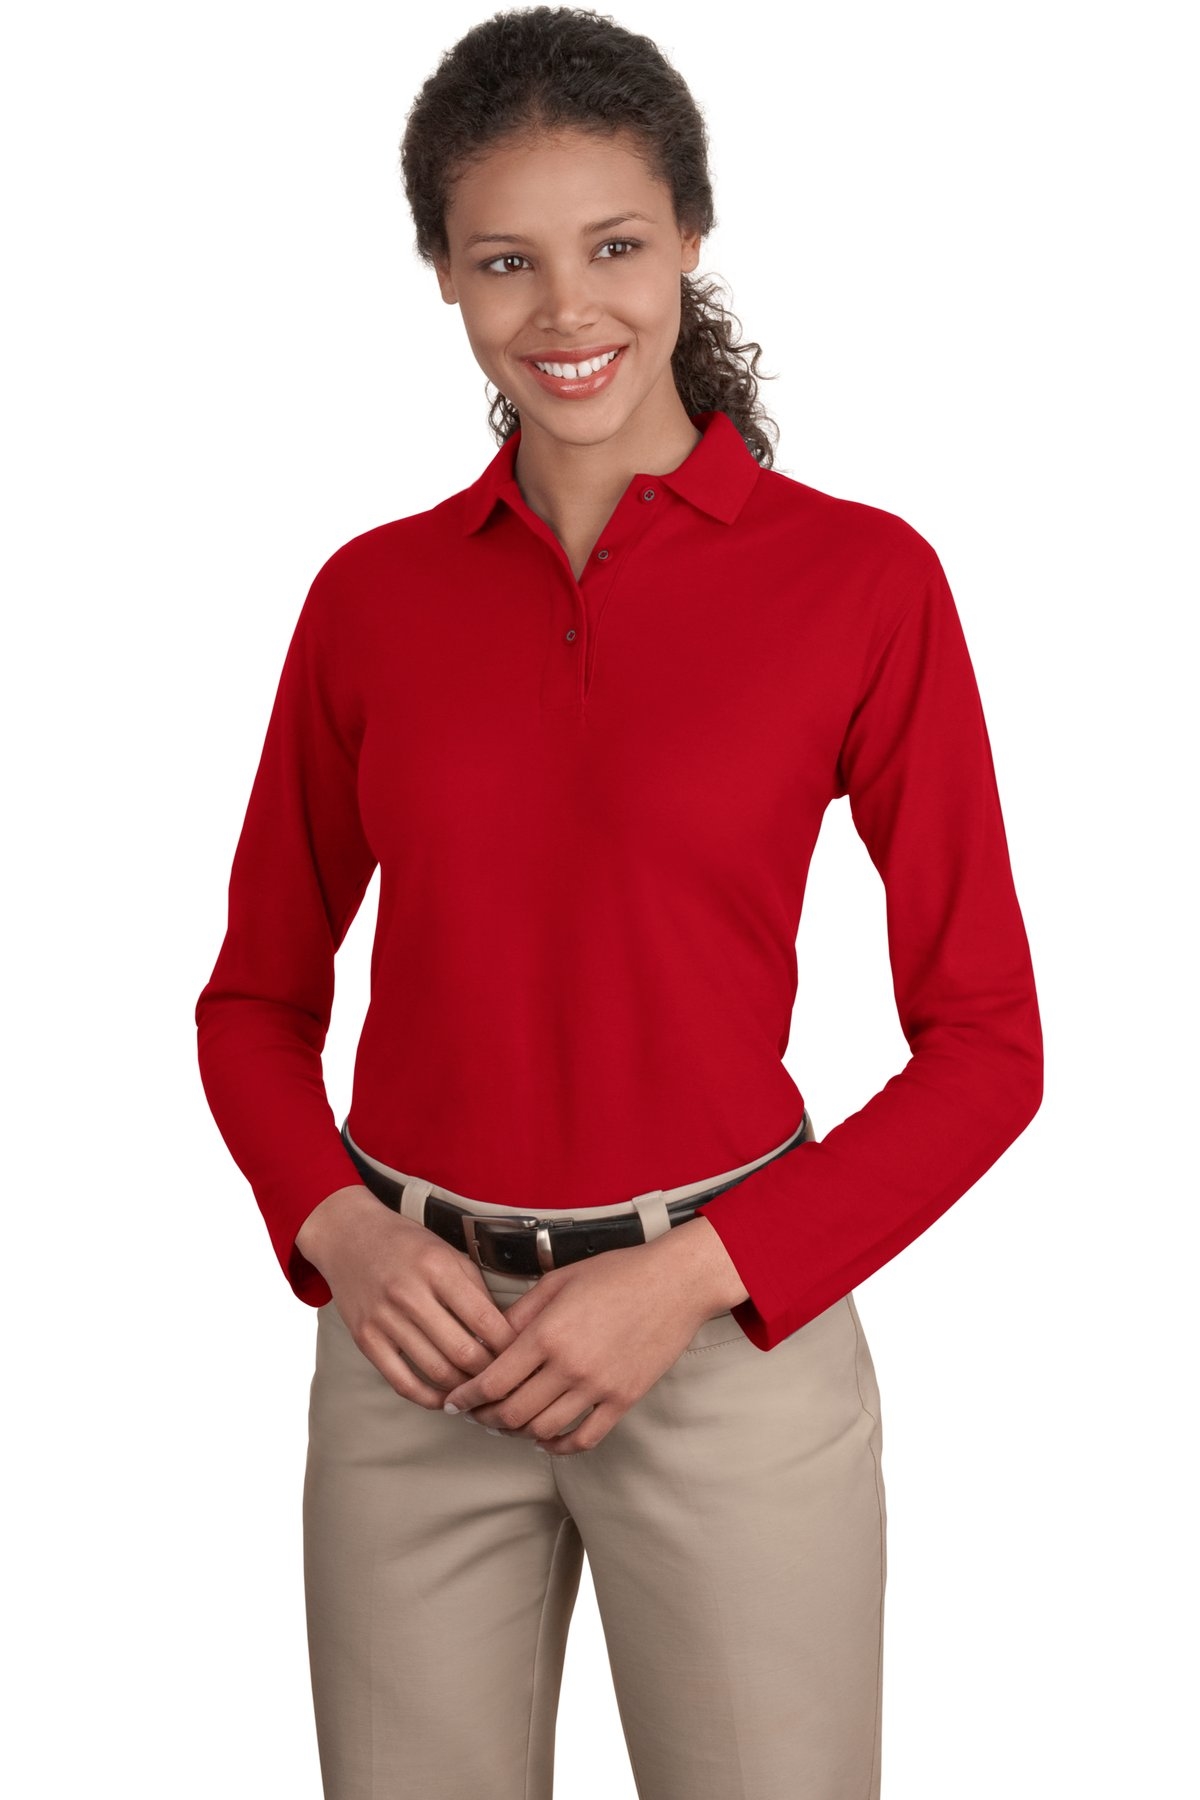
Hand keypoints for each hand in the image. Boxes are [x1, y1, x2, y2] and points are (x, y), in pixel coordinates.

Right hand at [295, 1184, 518, 1407]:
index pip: (486, 1321)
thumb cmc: (407, 1245)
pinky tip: (445, 1398)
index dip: (509, 1346)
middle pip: (463, 1353)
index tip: (521, 1355)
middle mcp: (409, 1293)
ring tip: (479, 1390)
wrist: (348, 1236)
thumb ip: (476, 1290)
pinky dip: (428, 1398)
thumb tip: (505, 1334)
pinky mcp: (365, 1339)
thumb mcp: (448, 1253)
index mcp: (438, 1268)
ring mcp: (384, 1318)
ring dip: (463, 1389)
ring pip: (436, 1372)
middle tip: (503, 1379)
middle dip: (490, 1373)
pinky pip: (402, 1382)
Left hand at [438, 1236, 710, 1454]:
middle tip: (476, 1415)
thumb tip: (490, 1342)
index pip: (492, 1381)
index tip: (454, 1402)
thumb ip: (520, 1314)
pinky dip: (557, 1446)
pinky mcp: (623, 1400)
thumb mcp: (558, 1281)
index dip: (466, 1397)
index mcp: (547, 1334)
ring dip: (517, 1433)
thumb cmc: (616, 1273)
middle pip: (512, 1414)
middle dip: (485, 1419)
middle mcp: (569, 1366)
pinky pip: (583, 1438)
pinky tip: (546, 1439)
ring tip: (507, 1424)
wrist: (674, 1283)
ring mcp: (598, 1387)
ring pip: (542, 1431)